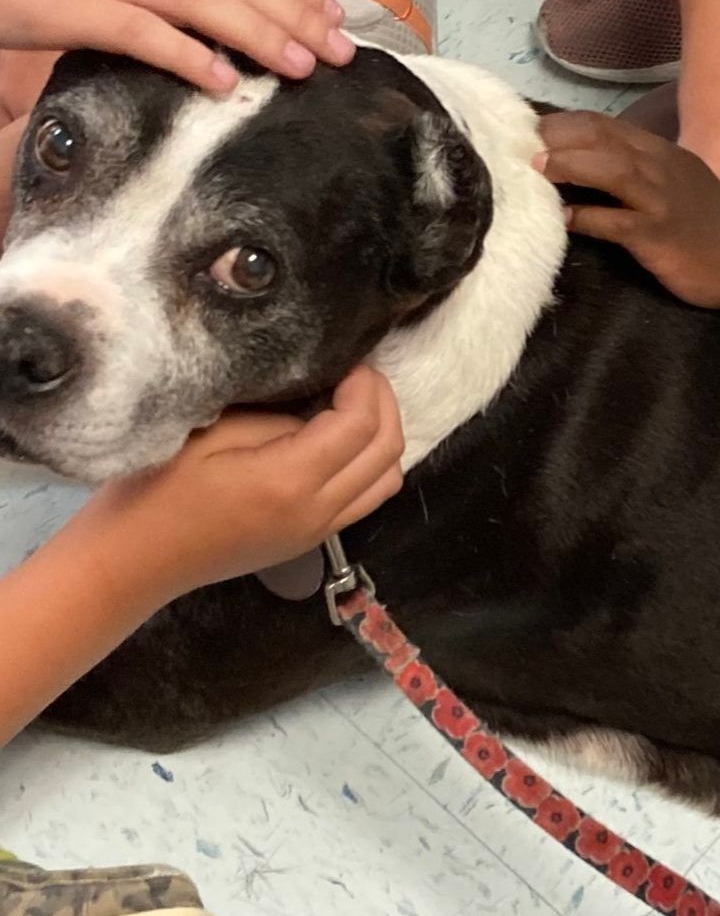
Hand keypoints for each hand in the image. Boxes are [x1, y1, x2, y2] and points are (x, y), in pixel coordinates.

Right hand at [81, 365, 403, 599]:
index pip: (362, 424)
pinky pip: (366, 498)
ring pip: (386, 480)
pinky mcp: (311, 540)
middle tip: (357, 372)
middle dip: (384, 402)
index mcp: (291, 482)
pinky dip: (368, 463)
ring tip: (351, 403)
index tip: (347, 356)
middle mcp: (318, 512)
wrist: (134, 560)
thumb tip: (319, 400)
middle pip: (388, 451)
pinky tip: (337, 439)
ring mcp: (319, 532)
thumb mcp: (212, 431)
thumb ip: (276, 415)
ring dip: (382, 436)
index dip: (365, 382)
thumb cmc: (157, 487)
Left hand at [534, 110, 719, 307]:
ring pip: (610, 169)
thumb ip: (637, 171)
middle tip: (519, 143)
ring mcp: (660, 200)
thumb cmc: (711, 222)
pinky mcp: (660, 234)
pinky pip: (617, 223)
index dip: (564, 123)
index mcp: (658, 153)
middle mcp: (657, 167)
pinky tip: (563, 220)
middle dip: (558, 136)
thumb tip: (587, 169)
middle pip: (601, 137)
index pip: (603, 125)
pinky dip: (587, 218)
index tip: (530, 130)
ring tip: (535, 168)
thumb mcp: (675, 182)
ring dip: (570, 165)